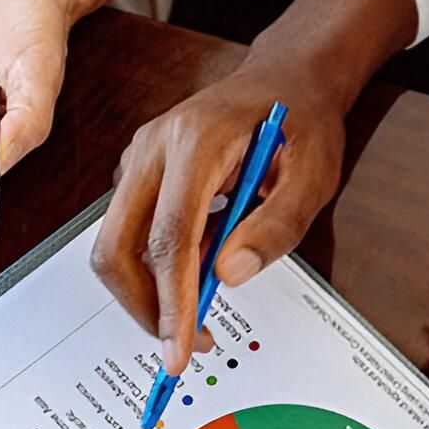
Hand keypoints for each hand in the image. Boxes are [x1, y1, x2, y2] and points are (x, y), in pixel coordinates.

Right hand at [90, 65, 345, 374]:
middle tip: (183, 343)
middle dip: (143, 307)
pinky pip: (129, 234)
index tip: (178, 349)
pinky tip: (196, 269)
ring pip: (115, 246)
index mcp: (194, 142)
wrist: (285, 79)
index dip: (171, 302)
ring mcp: (137, 160)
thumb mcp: (314, 175)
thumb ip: (277, 225)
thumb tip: (230, 274)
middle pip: (116, 247)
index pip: (168, 237)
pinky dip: (154, 268)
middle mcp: (151, 149)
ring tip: (201, 307)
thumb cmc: (301, 121)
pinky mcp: (136, 175)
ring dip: (149, 291)